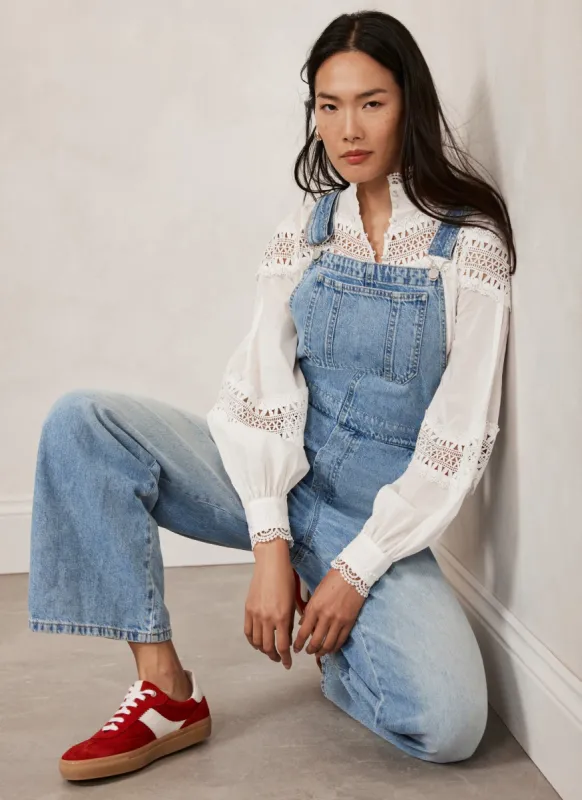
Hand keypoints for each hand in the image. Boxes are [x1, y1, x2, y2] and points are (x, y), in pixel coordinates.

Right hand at [244, 538, 295, 669]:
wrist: (271, 563)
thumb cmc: (286, 579)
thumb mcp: (292, 602)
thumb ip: (290, 622)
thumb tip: (287, 637)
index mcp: (282, 617)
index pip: (283, 646)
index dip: (285, 658)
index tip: (288, 664)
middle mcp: (267, 618)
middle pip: (268, 647)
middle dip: (275, 656)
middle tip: (279, 658)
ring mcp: (256, 614)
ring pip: (257, 642)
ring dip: (263, 650)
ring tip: (269, 650)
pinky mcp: (247, 609)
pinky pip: (248, 631)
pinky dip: (252, 640)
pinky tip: (257, 642)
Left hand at [293, 568, 365, 656]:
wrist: (353, 574)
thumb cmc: (332, 581)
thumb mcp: (316, 593)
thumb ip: (309, 610)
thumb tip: (302, 625)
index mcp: (315, 608)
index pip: (304, 632)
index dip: (299, 643)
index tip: (296, 648)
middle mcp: (325, 616)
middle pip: (315, 641)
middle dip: (310, 650)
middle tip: (307, 652)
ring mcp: (338, 621)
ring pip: (328, 644)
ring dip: (322, 652)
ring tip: (318, 653)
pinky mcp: (349, 622)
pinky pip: (340, 640)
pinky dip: (335, 648)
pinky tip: (331, 649)